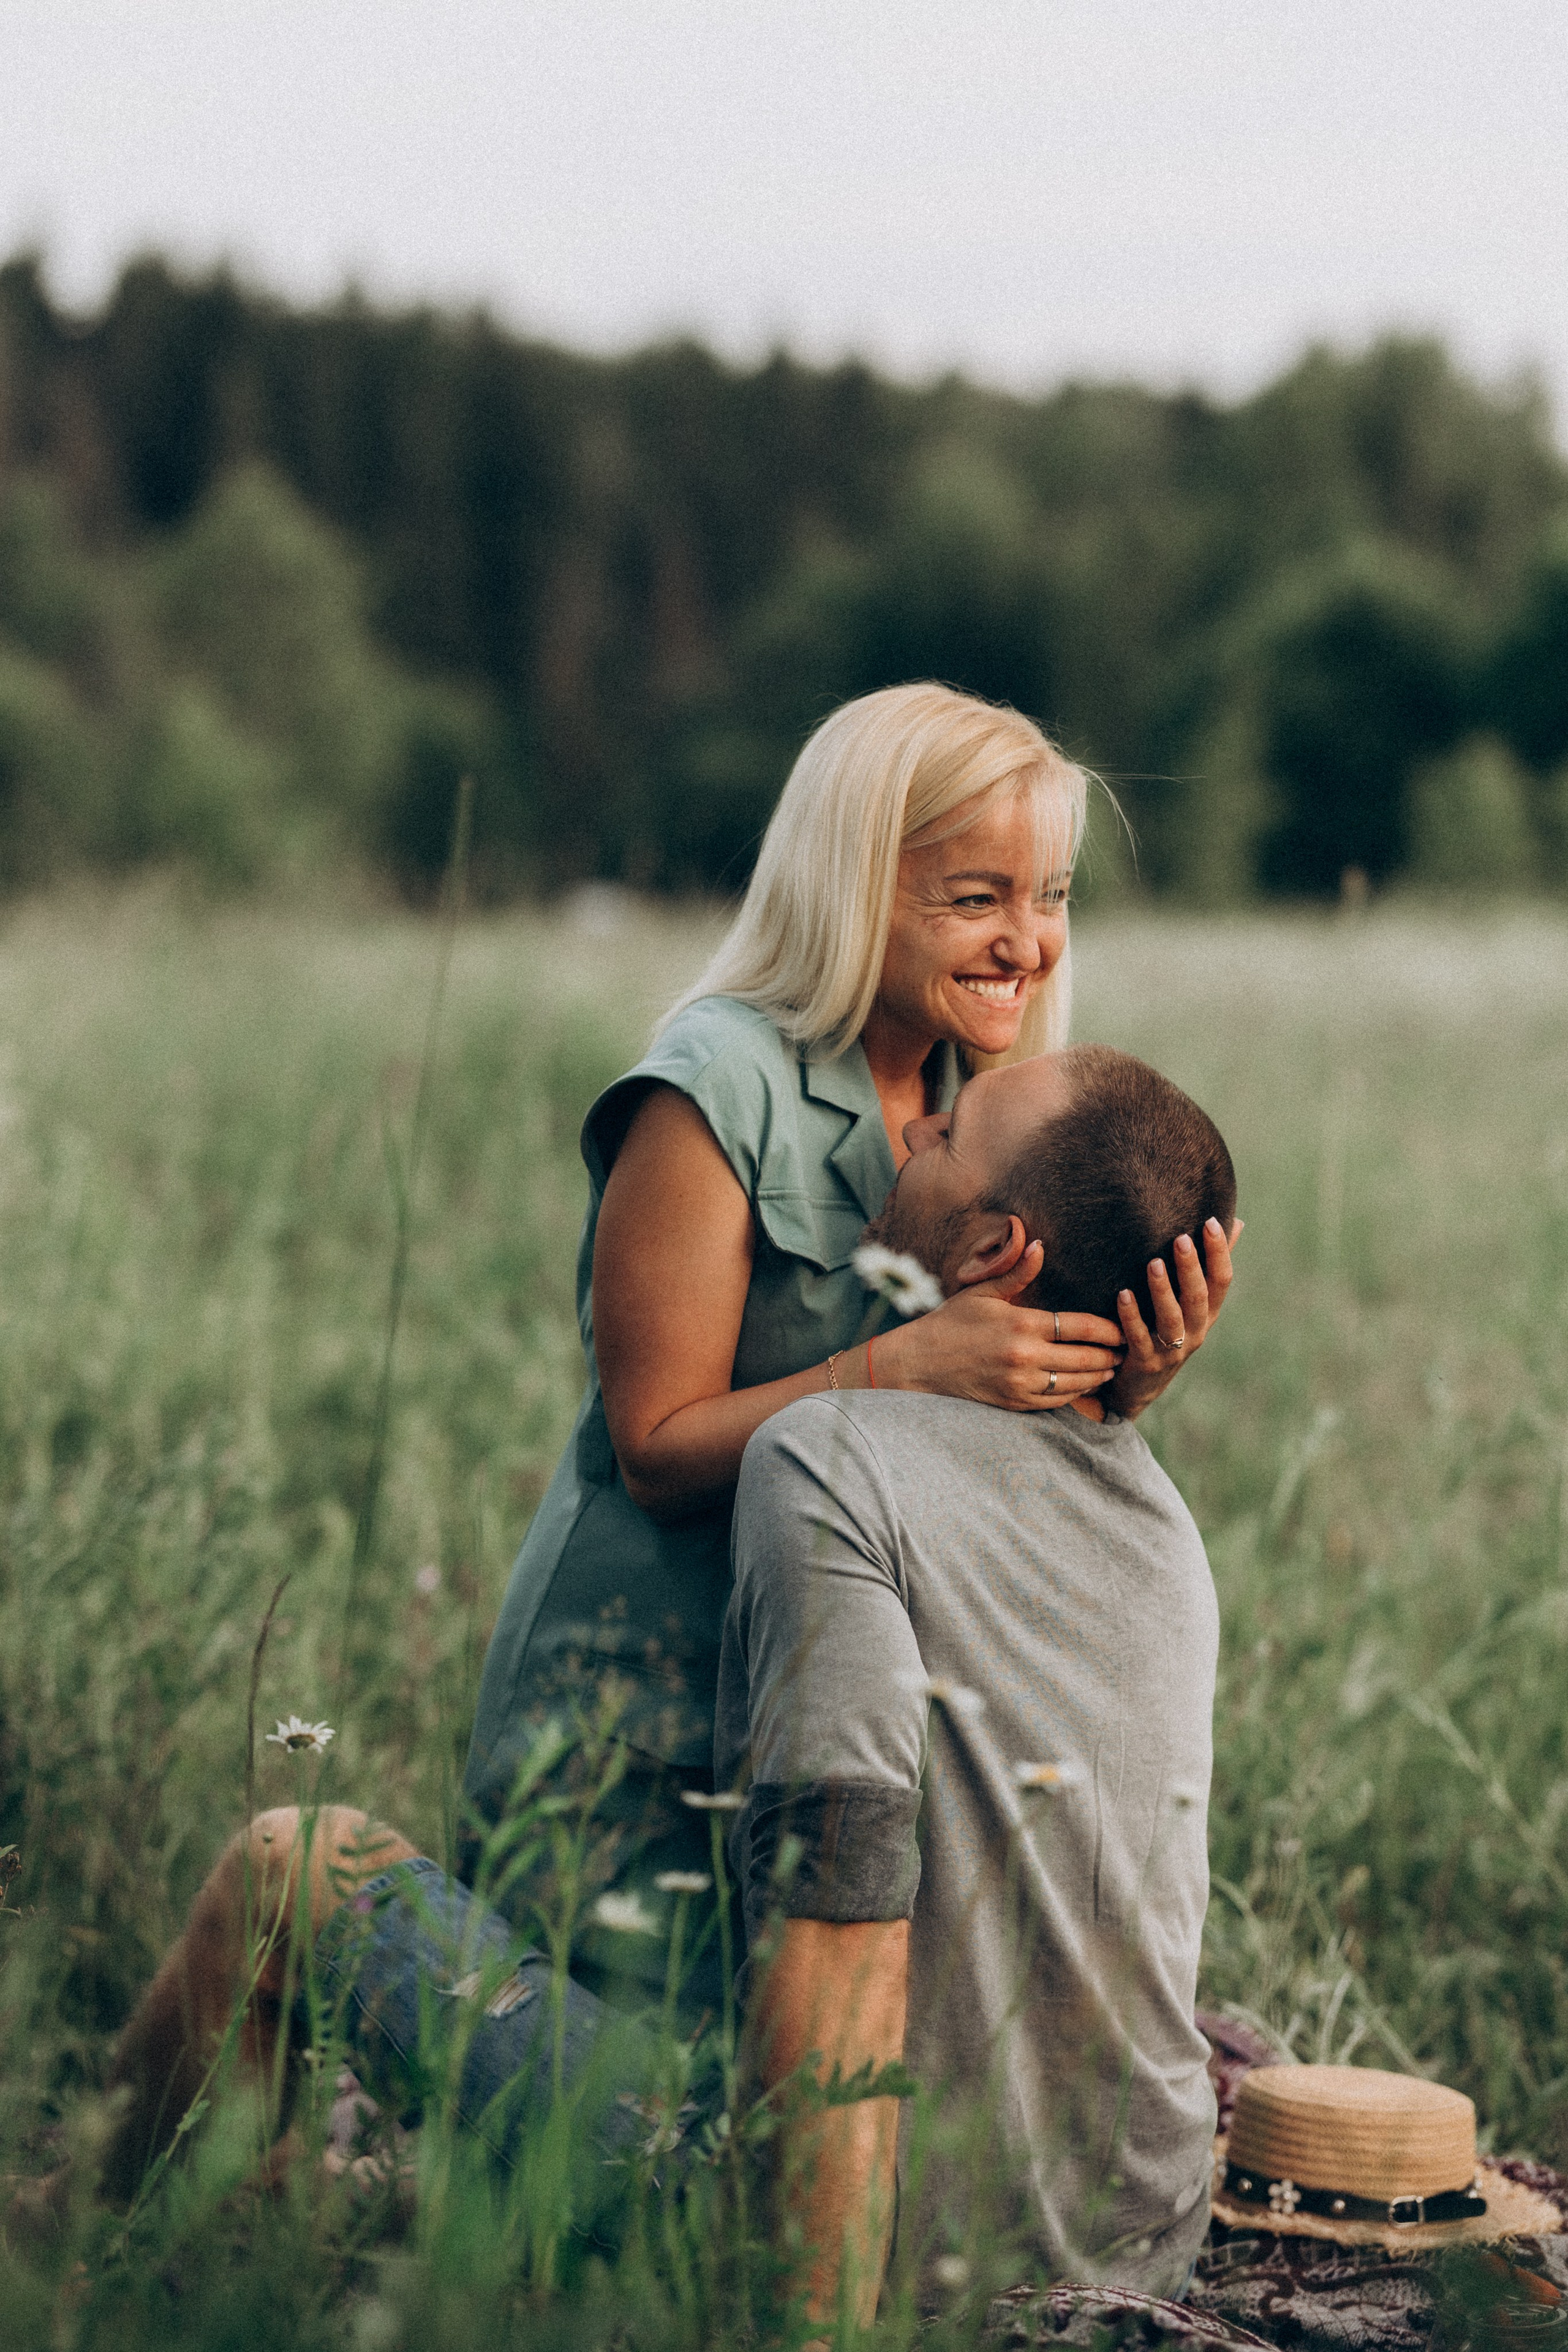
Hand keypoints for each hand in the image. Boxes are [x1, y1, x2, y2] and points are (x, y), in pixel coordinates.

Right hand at [872, 1241, 1123, 1410]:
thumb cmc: (952, 1321)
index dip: (1107, 1329)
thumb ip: (1016, 1271)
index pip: (1079, 1327)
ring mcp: (1020, 1383)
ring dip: (1098, 1376)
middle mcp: (1025, 1356)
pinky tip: (1084, 1386)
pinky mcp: (1014, 1403)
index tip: (1121, 1329)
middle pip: (1085, 1357)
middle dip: (1110, 1355)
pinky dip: (1075, 1394)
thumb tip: (1039, 1243)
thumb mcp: (983, 1292)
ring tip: (1111, 1369)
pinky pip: (1056, 1401)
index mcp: (1022, 1324)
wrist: (920, 1362)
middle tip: (1125, 1349)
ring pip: (1075, 1382)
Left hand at [1108, 1217, 1240, 1418]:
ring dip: (1163, 1291)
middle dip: (1191, 1268)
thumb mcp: (1193, 1303)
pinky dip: (1131, 1317)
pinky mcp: (1145, 1362)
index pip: (1222, 1280)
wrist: (1142, 1385)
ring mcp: (1171, 1350)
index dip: (1219, 1252)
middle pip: (1199, 1298)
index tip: (1211, 1221)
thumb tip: (1236, 1223)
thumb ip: (1209, 1265)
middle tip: (1180, 1238)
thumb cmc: (1168, 1331)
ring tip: (1153, 1264)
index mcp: (1208, 1313)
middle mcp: (1195, 1331)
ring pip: (1171, 1319)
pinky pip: (1139, 1338)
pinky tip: (1122, 1295)